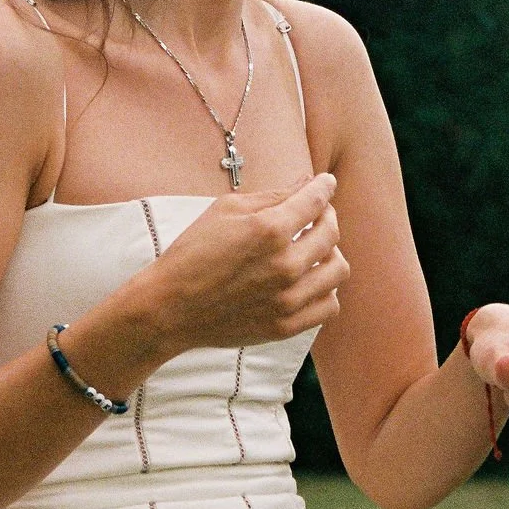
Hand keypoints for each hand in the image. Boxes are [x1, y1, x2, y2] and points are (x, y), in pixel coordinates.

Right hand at [139, 174, 348, 352]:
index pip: (316, 200)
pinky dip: (326, 289)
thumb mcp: (226, 209)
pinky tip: (310, 280)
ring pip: (337, 270)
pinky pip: (328, 306)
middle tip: (316, 213)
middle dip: (327, 216)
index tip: (326, 183)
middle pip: (331, 233)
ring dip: (330, 253)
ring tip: (314, 249)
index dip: (324, 186)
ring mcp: (287, 299)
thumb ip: (272, 195)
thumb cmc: (193, 253)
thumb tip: (307, 183)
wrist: (170, 307)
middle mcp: (284, 265)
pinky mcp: (285, 326)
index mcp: (269, 230)